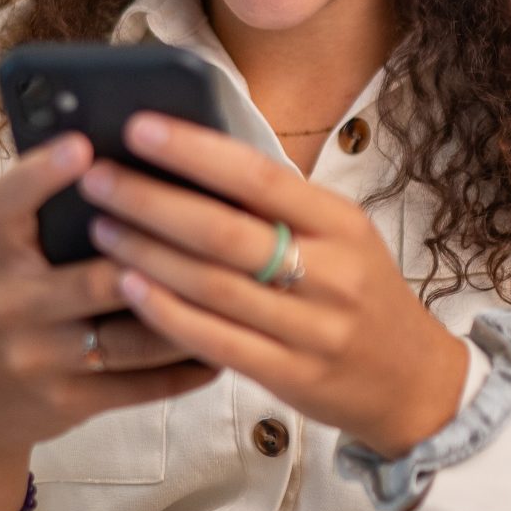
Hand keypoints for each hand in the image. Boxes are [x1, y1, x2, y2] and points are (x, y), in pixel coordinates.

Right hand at [0, 130, 220, 510]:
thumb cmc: (24, 307)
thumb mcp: (23, 260)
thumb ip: (64, 224)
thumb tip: (150, 170)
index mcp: (4, 254)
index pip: (9, 204)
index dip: (41, 173)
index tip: (82, 145)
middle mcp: (13, 303)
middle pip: (97, 279)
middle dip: (162, 262)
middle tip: (224, 238)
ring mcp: (37, 358)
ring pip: (132, 339)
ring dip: (189, 319)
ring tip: (239, 298)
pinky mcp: (66, 403)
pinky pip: (141, 386)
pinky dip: (186, 368)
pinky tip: (220, 352)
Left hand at [74, 113, 469, 459]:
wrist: (413, 382)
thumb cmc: (359, 293)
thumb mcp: (340, 237)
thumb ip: (279, 207)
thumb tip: (192, 159)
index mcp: (341, 223)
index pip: (259, 177)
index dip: (195, 151)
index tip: (138, 128)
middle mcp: (331, 273)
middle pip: (225, 233)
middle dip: (152, 202)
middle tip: (97, 180)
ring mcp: (313, 329)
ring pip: (214, 287)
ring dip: (148, 255)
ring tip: (100, 228)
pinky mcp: (292, 375)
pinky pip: (217, 342)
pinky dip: (167, 313)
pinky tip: (128, 289)